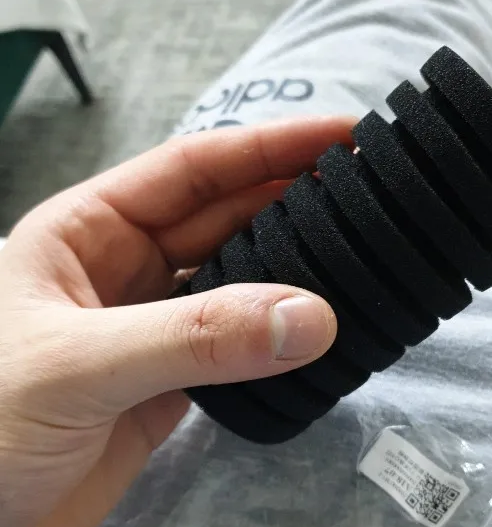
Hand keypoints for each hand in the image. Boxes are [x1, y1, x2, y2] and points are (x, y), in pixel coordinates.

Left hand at [0, 116, 351, 526]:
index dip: (268, 148)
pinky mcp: (162, 391)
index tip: (346, 135)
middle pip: (220, 220)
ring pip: (232, 285)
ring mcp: (144, 332)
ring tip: (366, 257)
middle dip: (292, 202)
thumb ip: (195, 338)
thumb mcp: (80, 368)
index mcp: (84, 232)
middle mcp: (118, 272)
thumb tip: (316, 315)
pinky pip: (231, 350)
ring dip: (291, 273)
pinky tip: (322, 332)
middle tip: (376, 196)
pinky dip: (275, 341)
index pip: (190, 170)